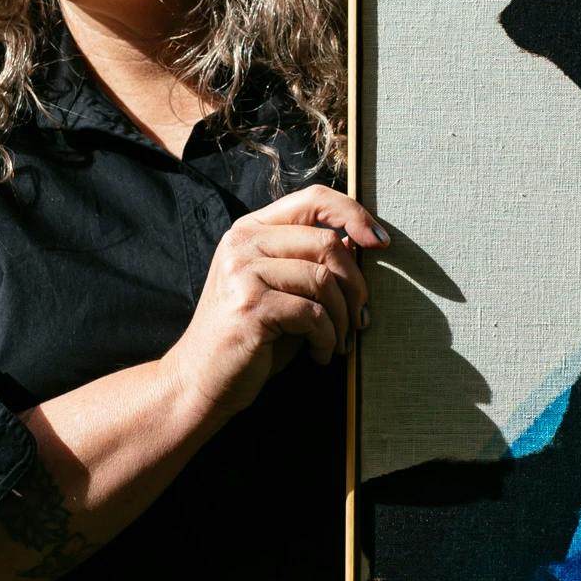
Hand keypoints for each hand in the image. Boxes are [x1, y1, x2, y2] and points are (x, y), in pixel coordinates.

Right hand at [165, 183, 387, 423]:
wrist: (200, 381)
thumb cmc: (249, 337)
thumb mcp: (281, 290)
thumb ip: (311, 262)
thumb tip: (356, 240)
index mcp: (250, 230)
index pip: (312, 199)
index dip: (353, 214)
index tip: (380, 242)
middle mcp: (242, 243)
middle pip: (325, 242)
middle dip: (356, 284)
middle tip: (360, 317)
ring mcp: (242, 272)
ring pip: (323, 280)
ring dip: (343, 317)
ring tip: (339, 341)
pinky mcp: (249, 306)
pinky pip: (312, 315)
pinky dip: (326, 339)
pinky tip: (321, 354)